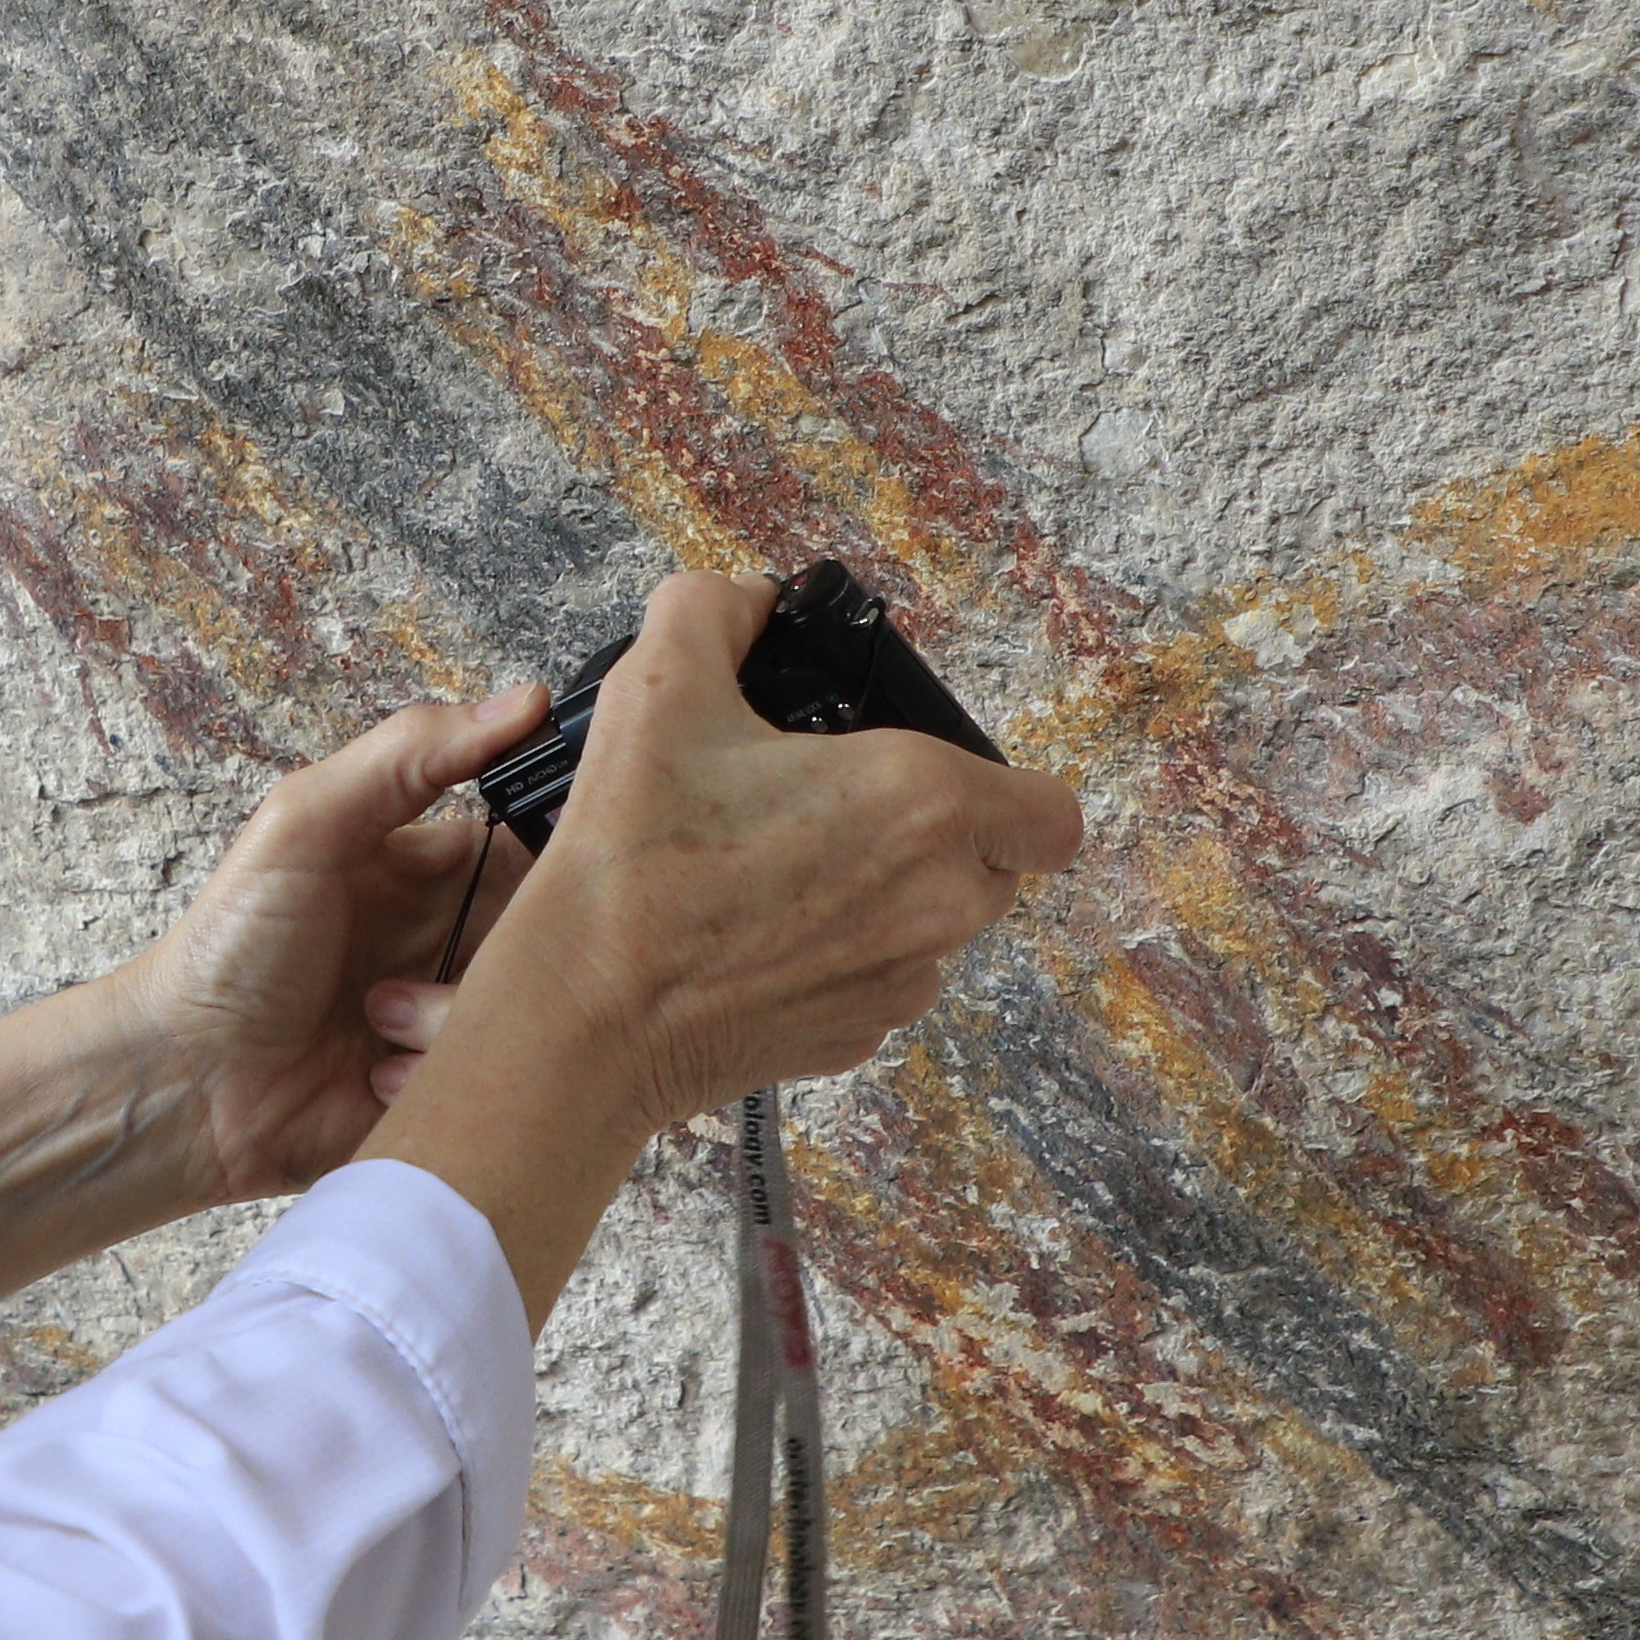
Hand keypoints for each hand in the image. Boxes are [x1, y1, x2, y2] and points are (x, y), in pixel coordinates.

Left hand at [0, 674, 558, 1326]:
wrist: (184, 1082)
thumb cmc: (229, 945)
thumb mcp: (305, 822)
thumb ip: (409, 752)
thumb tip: (523, 699)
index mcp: (431, 866)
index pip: (537, 840)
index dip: (557, 848)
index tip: (565, 858)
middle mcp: (452, 938)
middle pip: (546, 931)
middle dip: (506, 946)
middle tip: (446, 951)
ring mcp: (453, 1018)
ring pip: (523, 1010)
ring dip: (449, 1015)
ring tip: (374, 1018)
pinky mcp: (445, 1089)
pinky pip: (493, 1083)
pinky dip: (432, 1075)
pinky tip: (372, 1075)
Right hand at [373, 574, 1086, 1315]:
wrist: (586, 1015)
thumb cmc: (632, 860)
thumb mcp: (659, 684)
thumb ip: (714, 609)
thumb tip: (745, 602)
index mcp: (924, 804)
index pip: (1053, 812)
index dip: (1009, 789)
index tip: (940, 776)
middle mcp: (940, 902)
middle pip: (995, 865)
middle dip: (937, 836)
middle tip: (839, 811)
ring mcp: (902, 982)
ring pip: (937, 928)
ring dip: (887, 898)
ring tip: (784, 872)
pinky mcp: (857, 1038)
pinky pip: (880, 982)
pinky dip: (840, 957)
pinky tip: (759, 935)